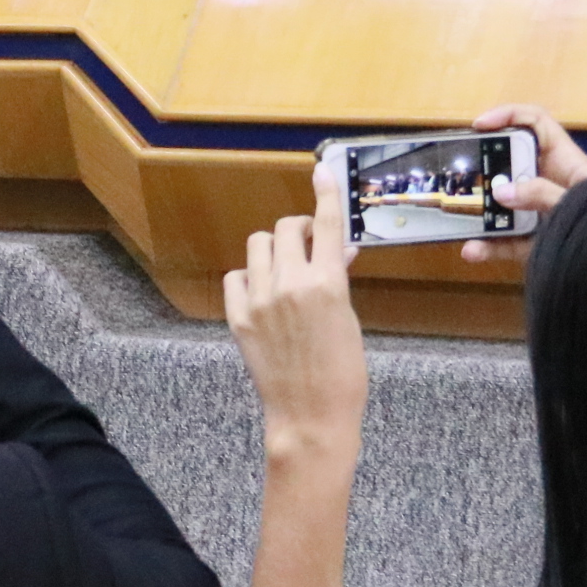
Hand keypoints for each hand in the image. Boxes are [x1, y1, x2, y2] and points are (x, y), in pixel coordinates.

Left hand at [225, 162, 365, 465]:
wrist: (311, 416)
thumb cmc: (343, 374)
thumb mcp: (349, 320)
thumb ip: (337, 280)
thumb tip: (335, 250)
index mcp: (326, 284)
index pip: (325, 226)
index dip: (326, 195)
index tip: (323, 170)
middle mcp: (289, 285)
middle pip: (285, 229)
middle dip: (298, 230)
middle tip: (308, 243)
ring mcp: (259, 300)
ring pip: (257, 246)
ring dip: (273, 249)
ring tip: (285, 268)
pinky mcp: (238, 317)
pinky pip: (236, 276)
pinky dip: (249, 277)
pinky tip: (262, 291)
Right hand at [460, 104, 586, 263]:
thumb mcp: (579, 203)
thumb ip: (543, 194)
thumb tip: (502, 192)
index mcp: (565, 162)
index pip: (535, 123)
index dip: (508, 116)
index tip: (481, 125)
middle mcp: (548, 183)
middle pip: (510, 164)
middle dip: (485, 168)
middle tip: (465, 174)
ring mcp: (539, 213)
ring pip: (502, 205)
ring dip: (481, 212)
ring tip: (463, 217)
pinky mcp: (534, 242)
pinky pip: (505, 240)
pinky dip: (487, 246)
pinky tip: (472, 250)